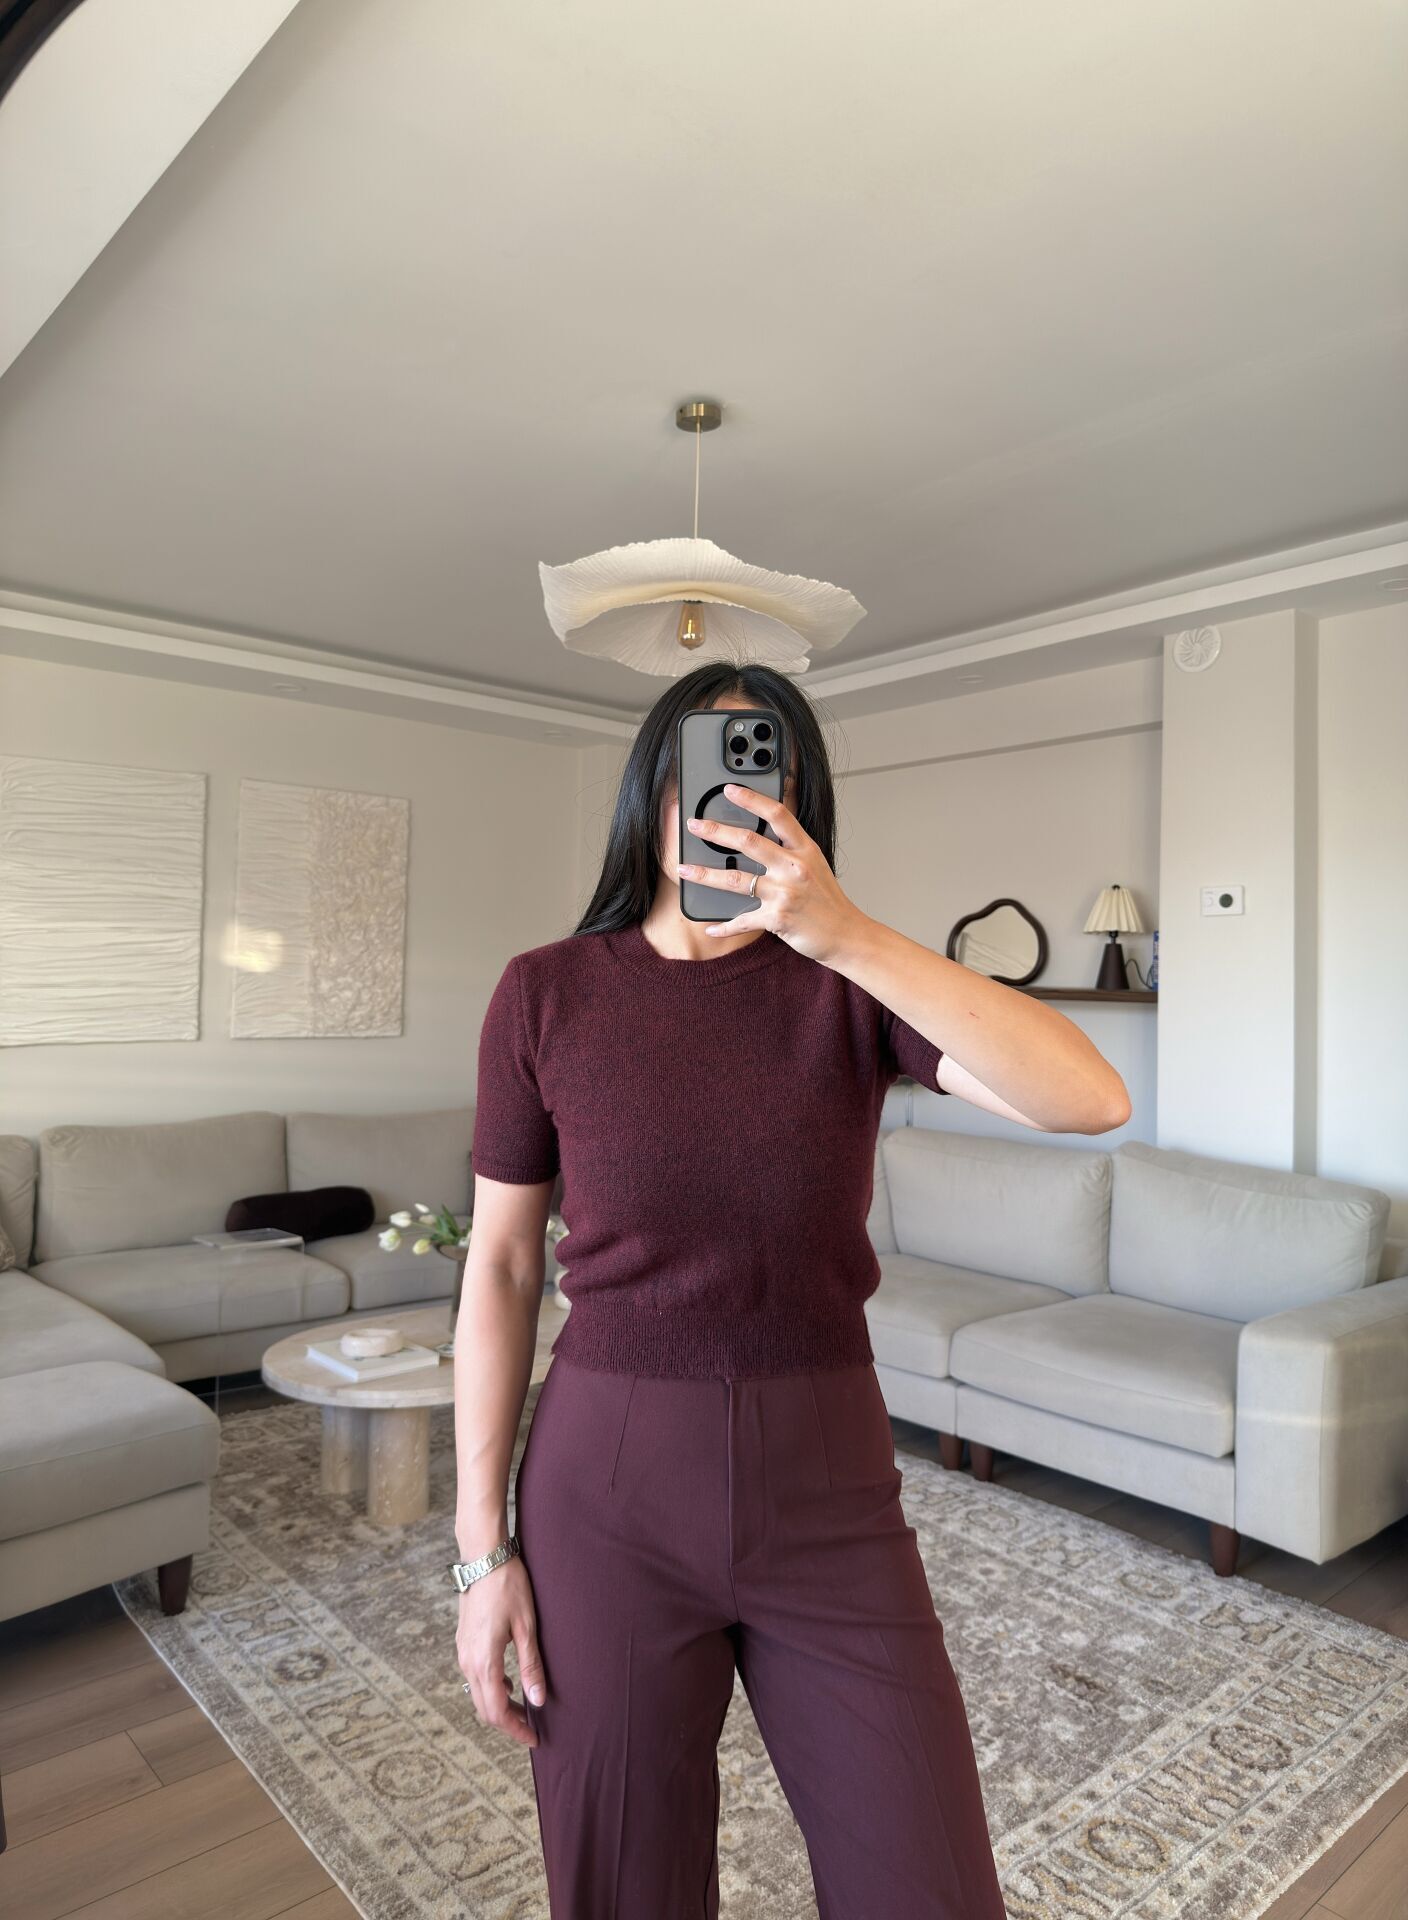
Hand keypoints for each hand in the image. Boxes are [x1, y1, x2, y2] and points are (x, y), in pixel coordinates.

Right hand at [456, 1557, 545, 1747]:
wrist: (484, 1558)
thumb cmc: (508, 1588)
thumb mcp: (526, 1628)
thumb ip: (531, 1666)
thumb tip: (538, 1700)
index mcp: (484, 1661)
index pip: (496, 1711)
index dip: (515, 1730)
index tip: (533, 1739)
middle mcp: (467, 1661)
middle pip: (484, 1708)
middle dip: (507, 1723)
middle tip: (531, 1729)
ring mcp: (462, 1652)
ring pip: (477, 1693)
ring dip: (498, 1706)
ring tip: (523, 1709)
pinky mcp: (463, 1643)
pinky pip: (474, 1677)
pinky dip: (491, 1688)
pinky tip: (509, 1683)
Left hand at [679, 782, 867, 965]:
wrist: (846, 934)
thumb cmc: (829, 902)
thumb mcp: (816, 865)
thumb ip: (791, 850)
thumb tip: (759, 838)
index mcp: (805, 849)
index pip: (777, 815)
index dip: (752, 799)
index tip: (730, 790)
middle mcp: (794, 867)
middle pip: (748, 841)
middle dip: (715, 831)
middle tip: (694, 825)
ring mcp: (785, 893)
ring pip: (734, 879)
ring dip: (704, 874)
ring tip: (684, 869)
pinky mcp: (777, 919)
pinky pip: (742, 921)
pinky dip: (725, 926)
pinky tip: (711, 926)